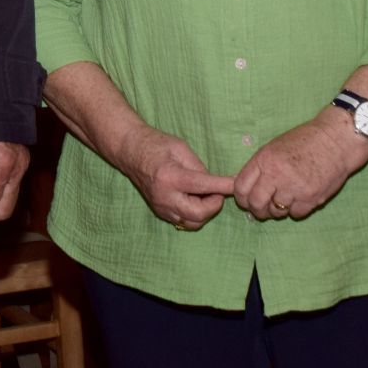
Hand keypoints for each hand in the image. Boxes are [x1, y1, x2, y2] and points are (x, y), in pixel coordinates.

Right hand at [111, 126, 236, 231]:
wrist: (130, 151)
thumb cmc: (156, 144)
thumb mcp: (181, 148)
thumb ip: (199, 167)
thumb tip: (214, 183)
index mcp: (171, 177)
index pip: (204, 186)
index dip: (224, 186)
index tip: (237, 185)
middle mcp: (165, 197)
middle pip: (198, 214)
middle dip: (214, 205)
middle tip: (217, 191)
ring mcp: (161, 207)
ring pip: (192, 222)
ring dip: (205, 211)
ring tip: (205, 194)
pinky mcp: (160, 212)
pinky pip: (183, 221)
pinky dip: (194, 213)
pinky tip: (195, 199)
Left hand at [234, 111, 367, 220]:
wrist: (337, 140)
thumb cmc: (305, 141)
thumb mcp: (274, 148)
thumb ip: (257, 169)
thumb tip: (235, 185)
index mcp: (265, 159)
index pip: (241, 187)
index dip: (241, 197)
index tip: (247, 198)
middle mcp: (277, 174)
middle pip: (255, 204)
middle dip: (257, 209)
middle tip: (263, 206)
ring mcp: (295, 188)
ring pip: (275, 212)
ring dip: (278, 210)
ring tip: (286, 198)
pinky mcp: (312, 198)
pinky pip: (295, 214)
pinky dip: (296, 209)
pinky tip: (301, 197)